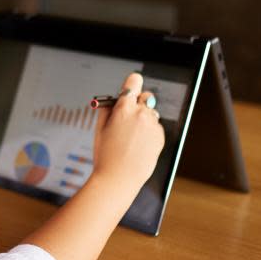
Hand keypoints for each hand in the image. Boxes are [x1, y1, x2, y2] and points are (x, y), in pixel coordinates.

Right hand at [92, 72, 165, 188]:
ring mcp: (153, 124)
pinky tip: (138, 146)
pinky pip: (156, 128)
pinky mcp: (160, 136)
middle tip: (130, 115)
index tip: (131, 88)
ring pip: (151, 114)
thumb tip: (113, 100)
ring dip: (144, 120)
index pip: (134, 81)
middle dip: (139, 102)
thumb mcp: (100, 128)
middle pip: (146, 96)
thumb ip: (107, 109)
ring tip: (131, 139)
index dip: (131, 84)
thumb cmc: (106, 155)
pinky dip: (149, 134)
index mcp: (124, 107)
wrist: (119, 178)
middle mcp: (141, 112)